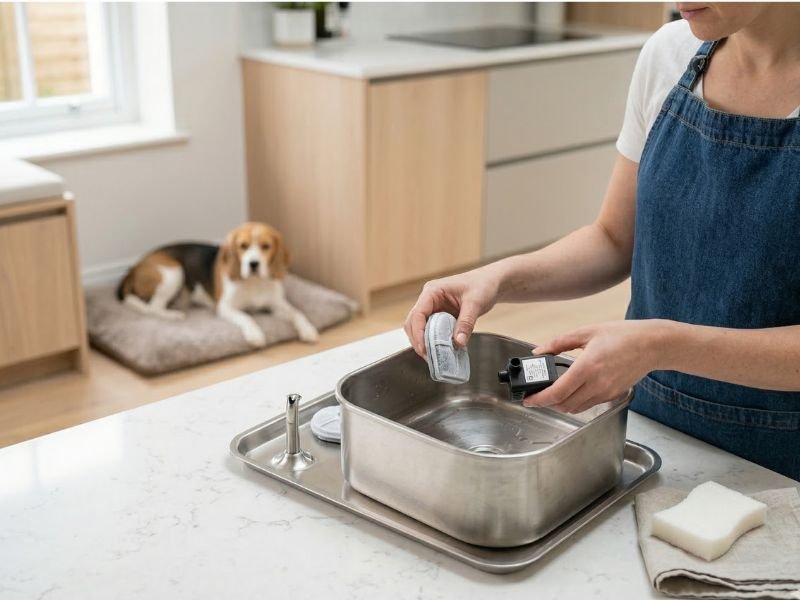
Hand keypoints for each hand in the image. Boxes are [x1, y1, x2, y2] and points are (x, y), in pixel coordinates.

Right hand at [404, 267, 501, 356]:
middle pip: (413, 322)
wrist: (490, 283)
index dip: (418, 332)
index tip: (424, 348)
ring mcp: (433, 308)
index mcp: (432, 291)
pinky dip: (433, 341)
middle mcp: (429, 299)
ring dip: (424, 342)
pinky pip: (431, 330)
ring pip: (419, 328)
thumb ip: (466, 323)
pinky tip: (440, 350)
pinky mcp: (439, 316)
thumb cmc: (482, 285)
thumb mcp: (475, 303)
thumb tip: (458, 342)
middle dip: (418, 340)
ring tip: (433, 356)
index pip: (418, 314)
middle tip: (428, 356)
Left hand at [523, 319, 669, 412]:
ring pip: (576, 408)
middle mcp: (596, 384)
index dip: (538, 400)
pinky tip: (571, 391)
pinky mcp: (612, 395)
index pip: (557, 392)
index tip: (528, 400)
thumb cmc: (623, 336)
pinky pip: (588, 405)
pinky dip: (575, 402)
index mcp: (587, 367)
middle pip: (564, 405)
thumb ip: (558, 343)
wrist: (652, 345)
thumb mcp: (586, 332)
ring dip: (560, 405)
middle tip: (536, 396)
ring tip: (551, 394)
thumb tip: (539, 351)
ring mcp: (605, 392)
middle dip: (546, 404)